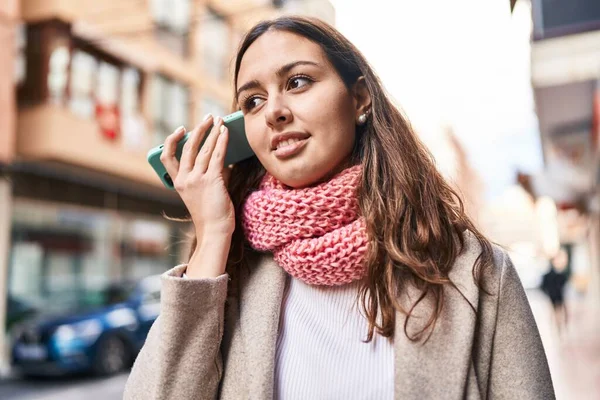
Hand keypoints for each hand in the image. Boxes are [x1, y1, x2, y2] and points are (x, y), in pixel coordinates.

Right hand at [160, 115, 234, 238]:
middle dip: (200, 129)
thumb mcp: (203, 192)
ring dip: (213, 132)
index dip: (172, 141)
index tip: (182, 130)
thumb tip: (221, 155)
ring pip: (204, 149)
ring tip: (220, 120)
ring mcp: (197, 180)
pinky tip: (225, 132)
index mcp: (178, 183)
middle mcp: (184, 179)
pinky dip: (221, 141)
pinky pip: (216, 156)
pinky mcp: (212, 180)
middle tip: (209, 117)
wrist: (215, 231)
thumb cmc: (211, 214)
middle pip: (188, 148)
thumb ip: (208, 173)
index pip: (167, 157)